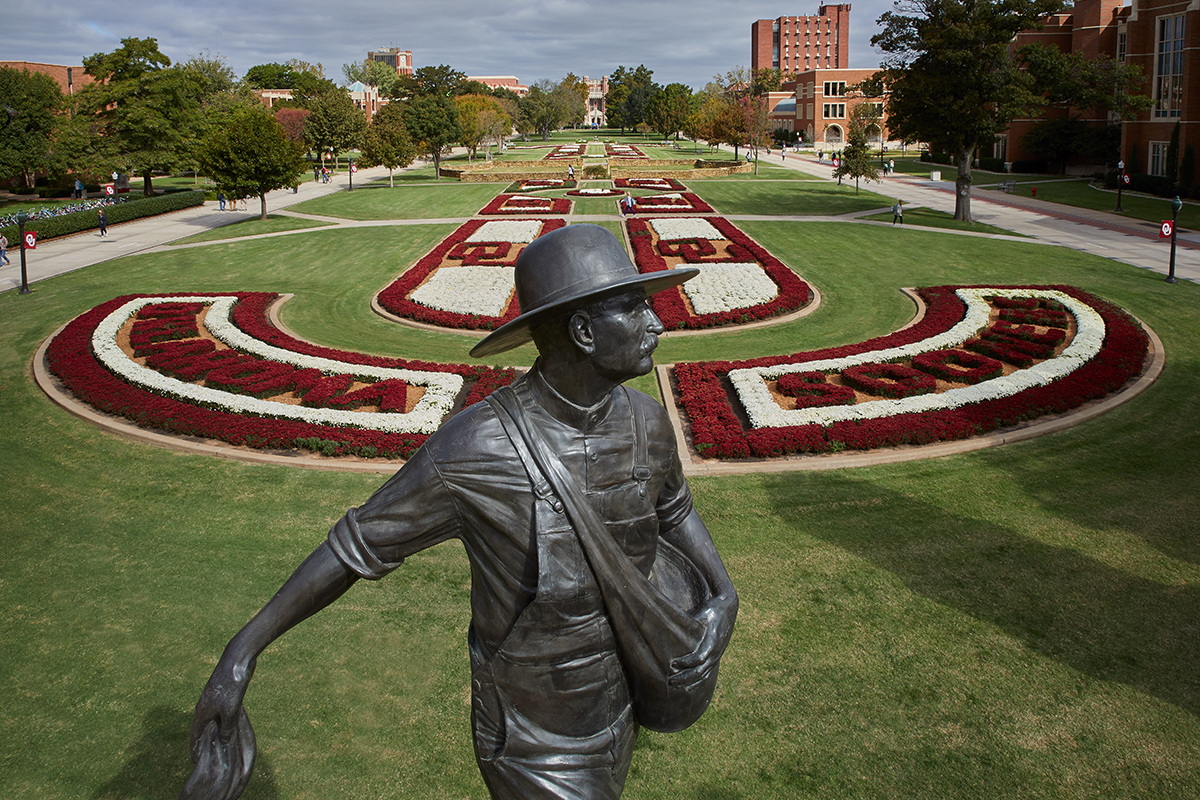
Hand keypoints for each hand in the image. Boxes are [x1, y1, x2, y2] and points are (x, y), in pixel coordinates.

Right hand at [179, 657, 256, 799]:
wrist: (237, 661)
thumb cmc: (232, 686)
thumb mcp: (230, 711)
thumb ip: (226, 728)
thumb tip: (223, 742)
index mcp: (201, 712)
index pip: (194, 736)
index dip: (194, 749)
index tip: (195, 762)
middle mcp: (204, 707)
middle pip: (202, 730)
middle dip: (204, 743)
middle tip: (208, 758)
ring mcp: (213, 700)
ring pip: (212, 721)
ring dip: (215, 733)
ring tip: (219, 746)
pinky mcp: (222, 694)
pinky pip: (220, 713)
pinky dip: (223, 722)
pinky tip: (230, 728)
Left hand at [668, 593, 737, 688]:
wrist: (729, 607)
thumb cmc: (712, 608)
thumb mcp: (703, 612)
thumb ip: (691, 622)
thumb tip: (669, 621)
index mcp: (713, 640)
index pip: (699, 658)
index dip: (686, 663)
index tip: (673, 664)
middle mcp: (716, 651)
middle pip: (700, 670)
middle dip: (685, 677)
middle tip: (670, 681)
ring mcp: (717, 655)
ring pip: (704, 674)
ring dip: (689, 681)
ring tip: (674, 684)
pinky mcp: (716, 656)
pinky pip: (707, 672)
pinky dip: (698, 680)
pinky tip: (688, 686)